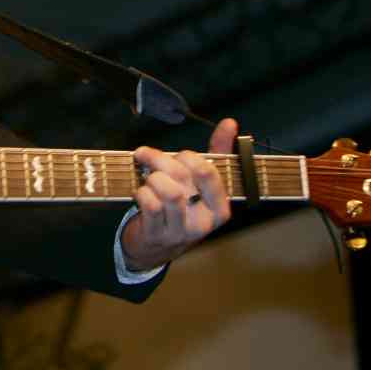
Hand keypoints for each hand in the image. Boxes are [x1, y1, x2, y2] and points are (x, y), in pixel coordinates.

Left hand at [122, 118, 237, 272]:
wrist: (157, 246)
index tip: (176, 155)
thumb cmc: (183, 206)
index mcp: (221, 207)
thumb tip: (230, 122)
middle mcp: (204, 221)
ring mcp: (181, 230)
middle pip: (183, 176)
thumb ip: (218, 152)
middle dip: (159, 159)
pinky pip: (149, 204)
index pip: (208, 171)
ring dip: (151, 177)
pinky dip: (141, 192)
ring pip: (167, 191)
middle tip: (146, 156)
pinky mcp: (157, 235)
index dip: (187, 156)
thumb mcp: (202, 183)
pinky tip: (140, 192)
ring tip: (146, 178)